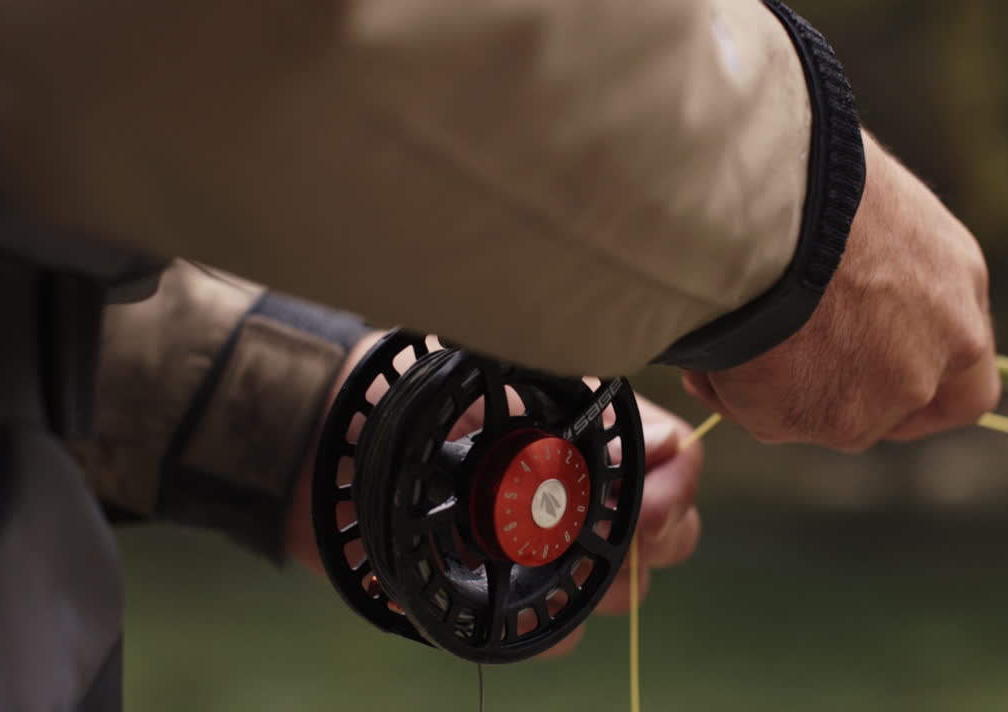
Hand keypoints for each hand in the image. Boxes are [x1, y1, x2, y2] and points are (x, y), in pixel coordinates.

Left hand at [285, 342, 703, 657]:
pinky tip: (518, 601)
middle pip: (664, 534)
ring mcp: (545, 549)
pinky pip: (552, 633)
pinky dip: (546, 625)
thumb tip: (671, 443)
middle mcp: (580, 495)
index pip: (674, 460)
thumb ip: (586, 400)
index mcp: (590, 436)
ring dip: (609, 580)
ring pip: (620, 587)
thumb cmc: (417, 394)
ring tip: (559, 555)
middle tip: (625, 531)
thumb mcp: (510, 374)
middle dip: (657, 535)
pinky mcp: (502, 597)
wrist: (331, 440)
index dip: (676, 483)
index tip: (648, 501)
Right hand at [682, 129, 999, 450]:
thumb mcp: (866, 210)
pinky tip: (705, 351)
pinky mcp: (823, 420)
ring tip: (723, 335)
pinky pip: (768, 419)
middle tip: (785, 369)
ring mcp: (883, 396)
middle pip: (898, 409)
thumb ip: (873, 267)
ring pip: (826, 417)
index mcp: (955, 288)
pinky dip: (734, 394)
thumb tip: (826, 282)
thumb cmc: (805, 176)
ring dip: (779, 390)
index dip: (925, 393)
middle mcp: (936, 352)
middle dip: (841, 395)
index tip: (880, 379)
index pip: (968, 378)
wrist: (768, 208)